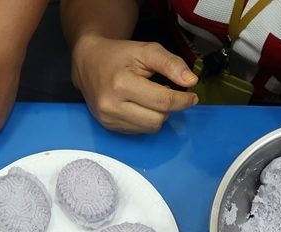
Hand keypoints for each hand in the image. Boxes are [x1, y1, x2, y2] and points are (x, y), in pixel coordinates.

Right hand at [71, 35, 198, 132]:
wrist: (88, 62)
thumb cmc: (119, 55)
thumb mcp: (146, 50)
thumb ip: (171, 64)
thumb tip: (191, 82)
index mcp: (121, 84)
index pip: (162, 101)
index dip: (182, 100)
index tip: (192, 96)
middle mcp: (112, 106)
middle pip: (158, 119)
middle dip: (169, 108)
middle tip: (166, 92)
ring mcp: (108, 119)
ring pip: (150, 128)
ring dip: (158, 115)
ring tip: (151, 97)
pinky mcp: (108, 127)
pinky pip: (139, 131)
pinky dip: (146, 120)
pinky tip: (140, 105)